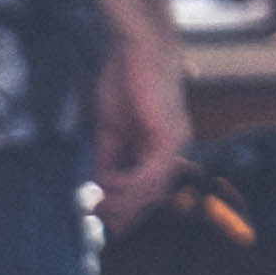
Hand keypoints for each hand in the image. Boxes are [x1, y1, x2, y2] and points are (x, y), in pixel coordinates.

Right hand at [93, 25, 190, 210]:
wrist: (137, 49)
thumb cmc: (125, 81)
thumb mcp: (110, 129)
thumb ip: (107, 158)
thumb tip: (100, 188)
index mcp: (161, 147)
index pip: (149, 188)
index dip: (128, 208)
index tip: (109, 225)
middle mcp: (174, 148)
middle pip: (153, 193)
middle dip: (126, 212)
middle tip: (102, 223)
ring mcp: (175, 141)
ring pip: (153, 186)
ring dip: (125, 201)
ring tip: (100, 207)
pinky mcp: (170, 134)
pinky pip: (152, 170)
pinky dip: (131, 184)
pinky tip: (110, 187)